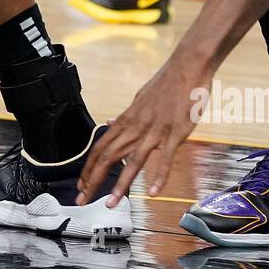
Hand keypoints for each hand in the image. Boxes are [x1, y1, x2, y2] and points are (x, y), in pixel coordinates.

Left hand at [76, 46, 214, 205]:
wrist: (187, 66)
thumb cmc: (166, 83)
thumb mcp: (139, 98)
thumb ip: (126, 116)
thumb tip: (110, 121)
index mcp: (127, 120)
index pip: (101, 148)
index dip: (89, 168)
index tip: (81, 185)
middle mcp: (137, 126)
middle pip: (109, 157)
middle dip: (93, 180)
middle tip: (82, 199)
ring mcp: (156, 130)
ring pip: (134, 161)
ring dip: (121, 184)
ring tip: (111, 203)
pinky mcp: (176, 131)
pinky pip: (165, 157)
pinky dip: (159, 176)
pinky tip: (152, 192)